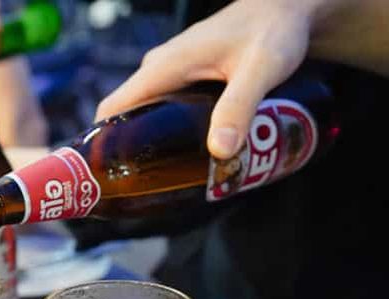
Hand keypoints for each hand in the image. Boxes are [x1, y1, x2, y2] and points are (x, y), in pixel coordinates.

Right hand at [95, 0, 316, 158]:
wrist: (288, 8)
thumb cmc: (273, 29)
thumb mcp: (259, 69)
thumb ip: (239, 108)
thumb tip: (220, 151)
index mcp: (163, 67)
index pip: (111, 109)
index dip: (102, 144)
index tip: (109, 175)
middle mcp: (160, 69)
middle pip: (127, 118)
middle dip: (132, 151)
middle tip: (146, 187)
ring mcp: (172, 72)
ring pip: (148, 113)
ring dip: (153, 142)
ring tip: (168, 176)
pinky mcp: (187, 76)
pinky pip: (166, 107)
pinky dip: (170, 131)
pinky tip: (189, 152)